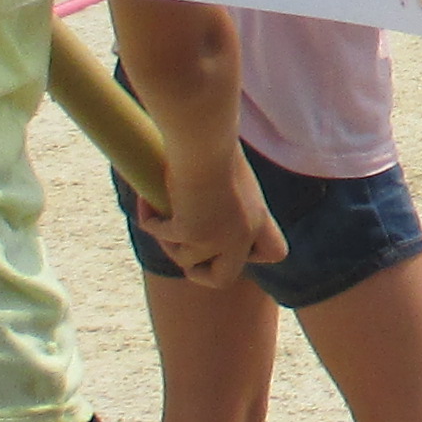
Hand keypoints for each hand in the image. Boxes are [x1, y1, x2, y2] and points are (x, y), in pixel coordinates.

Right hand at [141, 153, 283, 290]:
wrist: (205, 142)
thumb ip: (227, 202)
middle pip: (224, 279)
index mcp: (258, 218)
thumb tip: (205, 210)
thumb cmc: (216, 146)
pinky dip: (150, 219)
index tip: (229, 242)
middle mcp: (243, 234)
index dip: (251, 255)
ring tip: (161, 213)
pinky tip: (146, 201)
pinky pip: (160, 235)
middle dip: (199, 273)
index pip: (275, 253)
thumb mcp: (231, 178)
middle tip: (185, 254)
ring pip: (182, 258)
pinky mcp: (190, 233)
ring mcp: (217, 238)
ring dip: (167, 240)